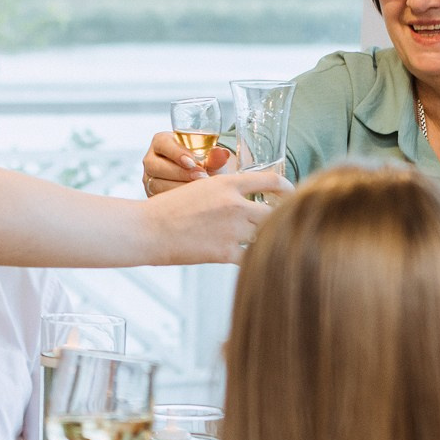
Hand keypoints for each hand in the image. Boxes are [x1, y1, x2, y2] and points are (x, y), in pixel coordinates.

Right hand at [143, 131, 231, 195]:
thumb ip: (216, 156)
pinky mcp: (152, 193)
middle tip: (200, 176)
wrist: (205, 180)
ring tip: (198, 189)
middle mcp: (152, 158)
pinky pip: (159, 198)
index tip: (192, 162)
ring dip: (177, 187)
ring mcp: (149, 177)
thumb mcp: (211, 158)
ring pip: (155, 183)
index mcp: (162, 142)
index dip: (176, 153)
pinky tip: (191, 199)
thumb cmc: (205, 163)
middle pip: (155, 165)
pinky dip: (175, 199)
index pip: (163, 143)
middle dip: (178, 172)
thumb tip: (220, 154)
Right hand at [145, 171, 278, 264]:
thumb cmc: (169, 209)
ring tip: (266, 240)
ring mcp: (232, 229)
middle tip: (281, 221)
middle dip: (279, 216)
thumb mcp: (199, 188)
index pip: (271, 180)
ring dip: (266, 237)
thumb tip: (243, 199)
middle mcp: (235, 204)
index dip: (286, 187)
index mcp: (228, 184)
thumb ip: (225, 191)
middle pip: (274, 211)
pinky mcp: (225, 253)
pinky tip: (254, 258)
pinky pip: (251, 256)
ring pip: (265, 233)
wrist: (149, 230)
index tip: (290, 193)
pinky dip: (254, 257)